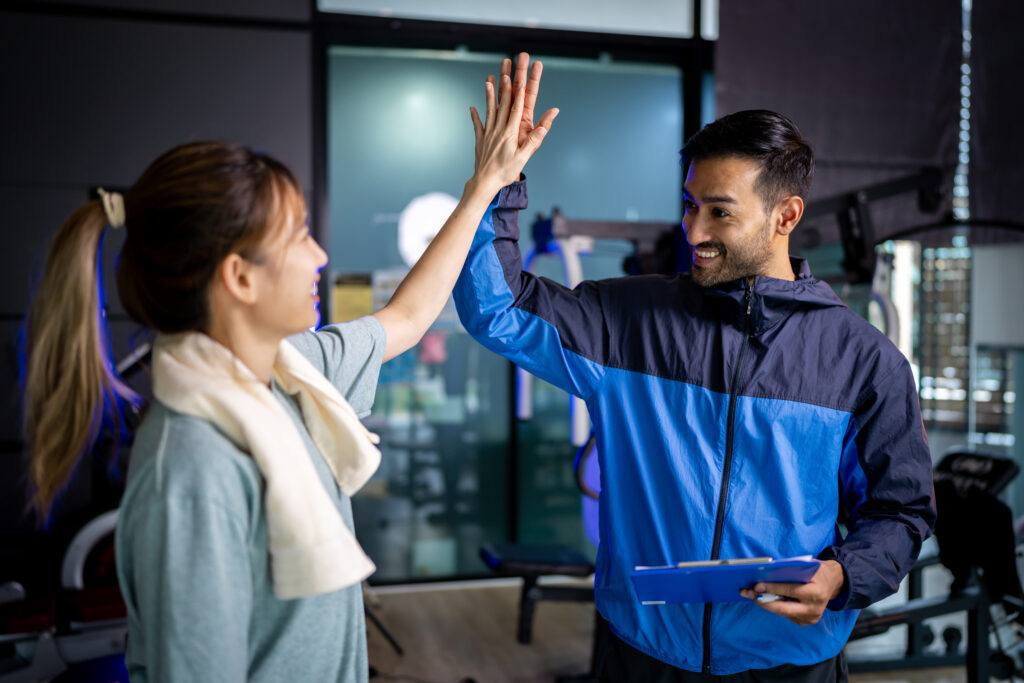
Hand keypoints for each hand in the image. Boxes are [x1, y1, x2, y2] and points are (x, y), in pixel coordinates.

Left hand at [469, 52, 557, 190]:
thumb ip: (534, 139)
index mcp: (510, 134)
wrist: (485, 183)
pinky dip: (475, 116)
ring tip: (488, 80)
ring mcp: (488, 134)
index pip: (515, 109)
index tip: (517, 79)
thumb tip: (546, 125)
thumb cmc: (505, 172)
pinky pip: (478, 125)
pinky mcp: (480, 140)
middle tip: (505, 71)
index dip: (517, 93)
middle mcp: (498, 130)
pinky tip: (472, 107)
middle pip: (503, 105)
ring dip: (490, 95)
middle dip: (505, 87)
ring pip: (489, 111)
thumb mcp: (524, 157)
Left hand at [739, 560, 845, 625]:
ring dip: (766, 603)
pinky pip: (786, 614)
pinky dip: (775, 606)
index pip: (791, 590)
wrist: (832, 582)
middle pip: (784, 608)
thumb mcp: (806, 566)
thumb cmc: (815, 571)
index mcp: (816, 592)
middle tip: (749, 594)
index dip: (772, 588)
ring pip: (783, 612)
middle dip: (765, 601)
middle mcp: (815, 608)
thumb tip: (764, 574)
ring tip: (751, 595)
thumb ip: (789, 571)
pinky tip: (763, 598)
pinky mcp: (806, 621)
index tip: (757, 585)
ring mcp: (811, 618)